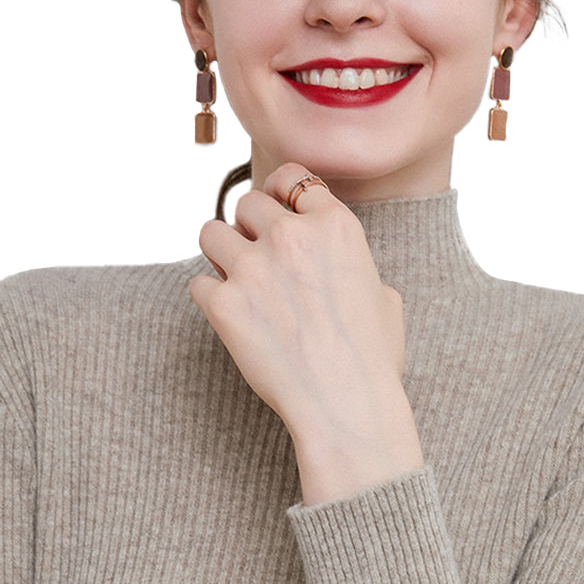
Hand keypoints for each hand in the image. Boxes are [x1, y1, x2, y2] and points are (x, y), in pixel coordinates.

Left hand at [190, 162, 423, 503]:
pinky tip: (230, 317)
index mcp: (335, 226)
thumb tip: (341, 267)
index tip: (275, 211)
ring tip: (235, 281)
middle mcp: (292, 237)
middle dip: (249, 228)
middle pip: (247, 203)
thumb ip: (355, 266)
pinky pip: (199, 283)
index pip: (292, 177)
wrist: (346, 406)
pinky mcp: (224, 304)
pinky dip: (211, 298)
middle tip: (256, 258)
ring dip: (221, 254)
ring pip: (211, 232)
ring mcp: (253, 268)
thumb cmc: (372, 361)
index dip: (280, 193)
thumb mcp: (384, 299)